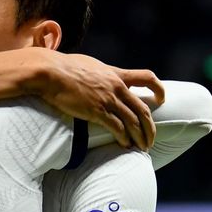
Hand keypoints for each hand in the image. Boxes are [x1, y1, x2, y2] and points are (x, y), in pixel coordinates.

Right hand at [39, 53, 163, 149]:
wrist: (50, 72)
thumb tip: (96, 76)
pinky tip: (125, 145)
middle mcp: (116, 87)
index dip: (158, 89)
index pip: (147, 77)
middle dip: (150, 127)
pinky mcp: (96, 111)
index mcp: (115, 74)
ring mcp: (107, 99)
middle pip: (143, 109)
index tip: (161, 99)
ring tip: (142, 147)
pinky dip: (124, 138)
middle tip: (151, 139)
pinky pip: (117, 127)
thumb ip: (98, 73)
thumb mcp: (88, 64)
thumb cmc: (62, 66)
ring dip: (140, 137)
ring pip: (133, 121)